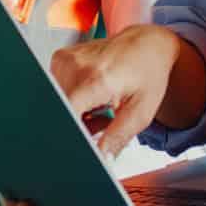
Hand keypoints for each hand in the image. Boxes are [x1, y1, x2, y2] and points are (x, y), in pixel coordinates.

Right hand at [49, 26, 187, 159]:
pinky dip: (73, 100)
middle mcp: (76, 65)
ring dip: (76, 114)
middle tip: (103, 122)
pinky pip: (57, 90)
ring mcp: (65, 59)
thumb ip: (116, 139)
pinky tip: (92, 96)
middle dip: (78, 126)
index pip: (67, 114)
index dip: (72, 133)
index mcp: (97, 78)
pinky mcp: (60, 58)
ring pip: (58, 103)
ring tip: (100, 106)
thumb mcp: (140, 113)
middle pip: (62, 112)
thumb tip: (99, 160)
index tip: (82, 143)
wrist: (147, 45)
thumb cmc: (147, 73)